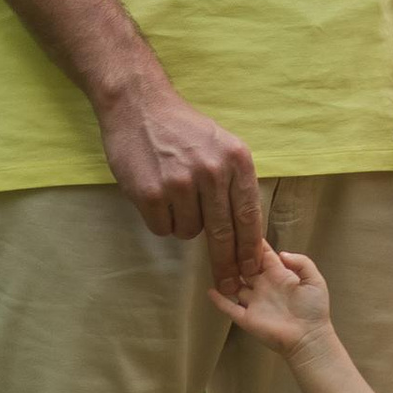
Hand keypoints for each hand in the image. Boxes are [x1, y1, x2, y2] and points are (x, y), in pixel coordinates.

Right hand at [102, 77, 264, 298]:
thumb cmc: (183, 128)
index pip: (249, 215)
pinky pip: (163, 228)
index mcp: (236, 160)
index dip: (251, 249)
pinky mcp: (152, 193)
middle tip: (230, 286)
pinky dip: (161, 220)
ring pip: (190, 232)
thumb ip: (234, 181)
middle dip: (228, 265)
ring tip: (174, 195)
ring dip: (184, 224)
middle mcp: (213, 172)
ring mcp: (181, 183)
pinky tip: (156, 196)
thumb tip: (246, 230)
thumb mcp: (221, 144)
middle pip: (224, 234)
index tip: (252, 271)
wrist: (139, 106)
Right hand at [215, 240, 335, 356]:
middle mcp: (263, 285)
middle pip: (245, 267)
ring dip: (226, 276)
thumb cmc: (313, 309)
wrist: (309, 338)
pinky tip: (209, 290)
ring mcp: (253, 302)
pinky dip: (219, 300)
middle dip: (236, 256)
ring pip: (235, 285)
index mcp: (279, 275)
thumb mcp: (314, 280)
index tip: (242, 229)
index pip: (262, 255)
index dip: (254, 244)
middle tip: (224, 243)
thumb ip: (301, 262)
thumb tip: (280, 252)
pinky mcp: (246, 318)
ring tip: (214, 263)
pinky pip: (229, 308)